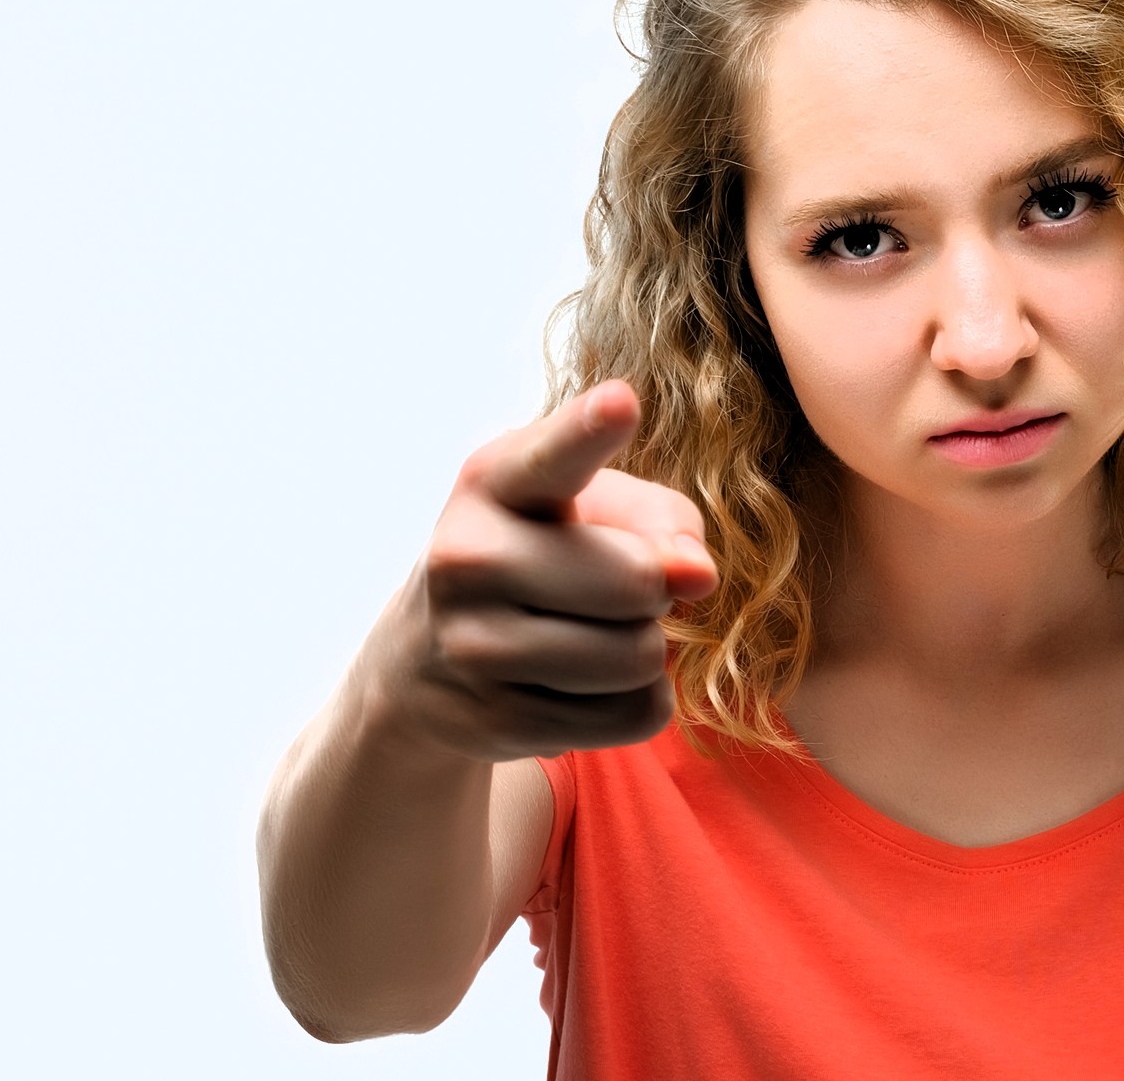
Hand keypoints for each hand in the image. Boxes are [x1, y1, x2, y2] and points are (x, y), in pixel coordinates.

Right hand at [357, 379, 717, 761]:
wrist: (428, 659)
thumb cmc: (545, 553)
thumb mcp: (595, 508)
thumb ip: (663, 520)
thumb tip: (695, 576)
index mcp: (495, 481)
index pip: (552, 455)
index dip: (590, 430)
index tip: (622, 401)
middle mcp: (466, 556)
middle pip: (638, 582)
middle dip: (653, 589)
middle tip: (609, 586)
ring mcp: (471, 645)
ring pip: (641, 657)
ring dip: (645, 649)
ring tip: (592, 633)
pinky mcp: (495, 722)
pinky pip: (634, 715)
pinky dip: (633, 702)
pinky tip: (581, 683)